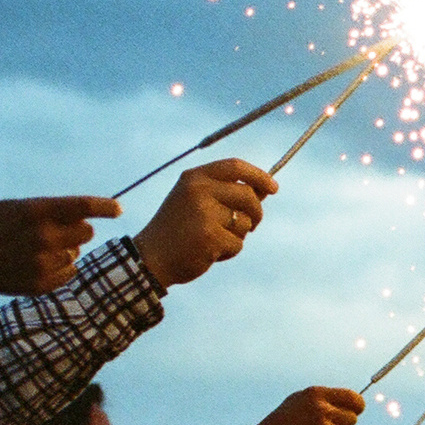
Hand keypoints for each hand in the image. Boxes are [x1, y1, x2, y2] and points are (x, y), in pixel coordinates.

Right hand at [0, 196, 122, 296]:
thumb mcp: (13, 208)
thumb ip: (47, 210)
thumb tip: (83, 216)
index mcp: (34, 211)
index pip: (81, 207)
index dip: (104, 207)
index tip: (117, 209)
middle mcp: (42, 236)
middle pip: (86, 233)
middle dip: (79, 230)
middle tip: (60, 230)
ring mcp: (43, 262)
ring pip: (76, 253)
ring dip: (65, 250)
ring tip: (37, 248)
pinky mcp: (43, 282)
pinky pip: (69, 272)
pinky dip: (59, 267)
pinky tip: (36, 263)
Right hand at [134, 159, 276, 287]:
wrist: (151, 257)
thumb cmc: (178, 230)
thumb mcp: (196, 201)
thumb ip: (226, 193)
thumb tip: (265, 189)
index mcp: (194, 177)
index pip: (236, 167)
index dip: (259, 176)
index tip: (273, 188)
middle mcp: (199, 190)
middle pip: (248, 195)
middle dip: (257, 212)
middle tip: (253, 225)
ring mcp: (204, 213)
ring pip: (245, 222)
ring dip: (238, 235)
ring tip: (214, 240)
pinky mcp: (210, 237)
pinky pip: (238, 244)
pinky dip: (229, 251)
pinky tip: (209, 252)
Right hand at [244, 389, 364, 424]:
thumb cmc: (284, 419)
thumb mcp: (300, 399)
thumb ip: (326, 398)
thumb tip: (354, 401)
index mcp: (316, 394)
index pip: (353, 398)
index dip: (358, 405)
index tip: (357, 410)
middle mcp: (321, 409)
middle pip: (352, 418)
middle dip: (344, 423)